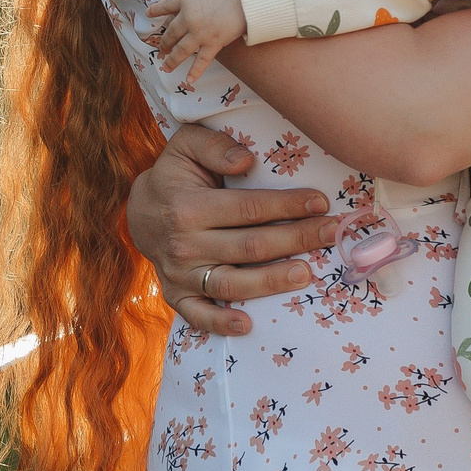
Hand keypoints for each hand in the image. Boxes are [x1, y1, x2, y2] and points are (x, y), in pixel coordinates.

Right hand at [126, 122, 342, 335]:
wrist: (138, 212)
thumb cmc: (175, 175)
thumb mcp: (186, 145)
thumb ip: (214, 145)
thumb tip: (246, 160)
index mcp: (188, 207)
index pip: (248, 208)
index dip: (287, 206)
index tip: (320, 202)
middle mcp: (184, 244)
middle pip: (250, 247)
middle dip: (296, 240)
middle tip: (331, 234)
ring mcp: (180, 274)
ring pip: (232, 284)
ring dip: (271, 282)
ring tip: (306, 275)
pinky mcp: (176, 295)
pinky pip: (198, 315)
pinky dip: (220, 324)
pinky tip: (249, 325)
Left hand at [143, 0, 245, 90]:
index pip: (165, 6)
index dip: (156, 10)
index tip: (149, 14)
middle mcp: (188, 19)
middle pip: (171, 33)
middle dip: (164, 42)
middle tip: (160, 49)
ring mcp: (199, 34)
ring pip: (181, 50)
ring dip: (172, 60)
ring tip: (165, 66)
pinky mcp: (212, 44)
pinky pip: (201, 61)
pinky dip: (194, 72)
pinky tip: (188, 80)